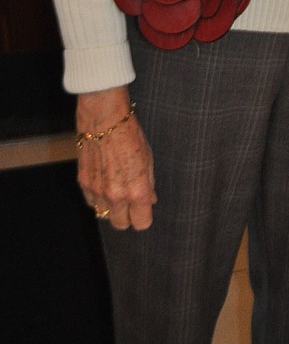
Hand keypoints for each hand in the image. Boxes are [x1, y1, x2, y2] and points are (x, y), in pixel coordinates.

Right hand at [76, 86, 156, 229]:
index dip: (143, 217)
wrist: (104, 119)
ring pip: (104, 214)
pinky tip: (104, 181)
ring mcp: (97, 191)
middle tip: (130, 201)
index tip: (144, 209)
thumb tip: (150, 199)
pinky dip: (98, 197)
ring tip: (116, 187)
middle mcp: (116, 196)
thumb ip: (149, 183)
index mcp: (137, 190)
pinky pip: (92, 201)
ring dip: (111, 207)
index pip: (141, 223)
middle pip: (121, 225)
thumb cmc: (130, 134)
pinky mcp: (83, 184)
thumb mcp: (148, 158)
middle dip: (127, 216)